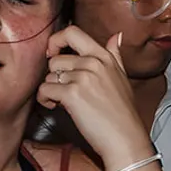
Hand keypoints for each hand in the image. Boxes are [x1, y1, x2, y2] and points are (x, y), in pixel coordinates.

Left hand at [39, 26, 152, 169]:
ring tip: (62, 102)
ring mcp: (83, 78)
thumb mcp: (123, 77)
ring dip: (50, 90)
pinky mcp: (72, 94)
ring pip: (49, 76)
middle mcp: (93, 63)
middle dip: (54, 76)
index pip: (73, 32)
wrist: (125, 138)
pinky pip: (45, 90)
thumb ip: (116, 55)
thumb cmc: (123, 113)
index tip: (54, 54)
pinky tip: (57, 107)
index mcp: (104, 57)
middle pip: (56, 59)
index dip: (56, 41)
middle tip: (62, 89)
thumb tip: (117, 36)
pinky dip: (46, 100)